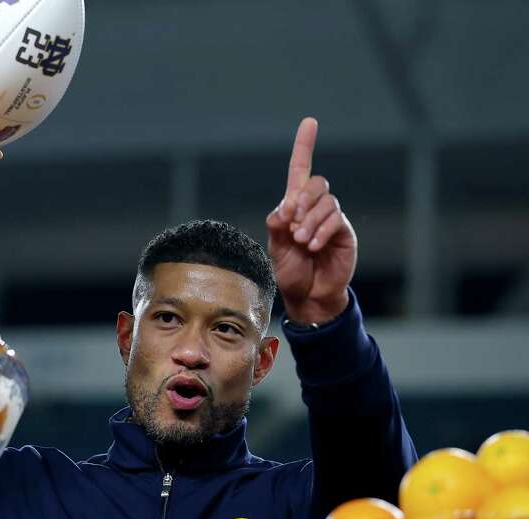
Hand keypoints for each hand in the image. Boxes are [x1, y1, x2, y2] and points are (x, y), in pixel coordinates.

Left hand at [265, 118, 356, 324]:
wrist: (307, 295)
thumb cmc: (289, 270)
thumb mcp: (275, 246)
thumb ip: (277, 224)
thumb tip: (285, 208)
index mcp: (295, 206)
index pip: (300, 170)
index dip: (305, 145)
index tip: (309, 122)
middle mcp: (315, 207)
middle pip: (316, 183)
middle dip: (302, 199)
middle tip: (291, 222)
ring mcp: (332, 219)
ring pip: (326, 202)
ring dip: (310, 220)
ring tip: (301, 241)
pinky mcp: (344, 233)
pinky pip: (336, 220)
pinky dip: (322, 231)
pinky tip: (314, 245)